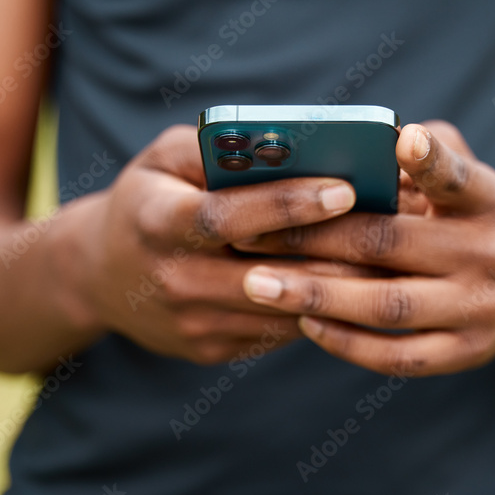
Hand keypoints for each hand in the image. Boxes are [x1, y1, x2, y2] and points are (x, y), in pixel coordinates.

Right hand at [74, 124, 375, 364]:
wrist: (102, 277)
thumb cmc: (147, 199)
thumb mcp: (162, 160)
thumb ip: (214, 149)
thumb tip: (282, 144)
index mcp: (157, 223)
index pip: (229, 217)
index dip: (288, 203)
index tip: (345, 188)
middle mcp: (173, 279)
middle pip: (268, 270)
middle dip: (334, 249)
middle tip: (392, 226)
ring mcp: (193, 323)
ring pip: (283, 307)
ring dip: (338, 284)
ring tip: (388, 255)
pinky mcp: (211, 349)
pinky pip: (277, 330)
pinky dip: (317, 307)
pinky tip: (354, 284)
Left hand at [234, 121, 494, 376]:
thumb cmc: (463, 219)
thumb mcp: (462, 180)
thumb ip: (420, 154)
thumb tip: (353, 147)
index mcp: (489, 200)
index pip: (459, 178)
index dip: (432, 160)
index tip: (402, 140)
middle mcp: (490, 253)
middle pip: (391, 243)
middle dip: (313, 238)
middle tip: (249, 233)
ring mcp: (480, 308)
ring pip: (387, 305)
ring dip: (316, 294)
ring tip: (258, 284)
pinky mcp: (465, 353)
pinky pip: (397, 356)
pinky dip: (347, 341)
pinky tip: (304, 322)